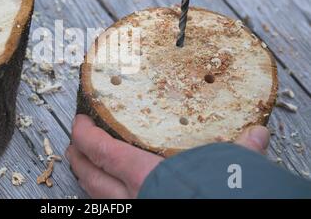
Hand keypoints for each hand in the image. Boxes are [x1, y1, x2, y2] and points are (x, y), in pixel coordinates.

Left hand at [66, 114, 269, 198]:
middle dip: (78, 157)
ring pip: (98, 198)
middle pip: (90, 176)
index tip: (79, 121)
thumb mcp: (230, 173)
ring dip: (88, 180)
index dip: (84, 134)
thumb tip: (256, 135)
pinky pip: (113, 210)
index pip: (101, 151)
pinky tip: (114, 196)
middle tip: (75, 144)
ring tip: (86, 167)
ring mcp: (133, 212)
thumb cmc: (216, 199)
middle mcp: (133, 198)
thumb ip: (240, 152)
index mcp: (146, 176)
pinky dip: (107, 200)